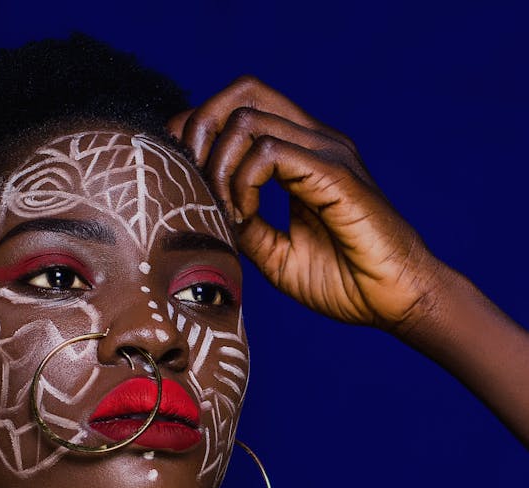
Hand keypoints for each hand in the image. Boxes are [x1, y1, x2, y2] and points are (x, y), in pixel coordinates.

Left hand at [169, 77, 442, 330]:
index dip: (203, 128)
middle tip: (196, 181)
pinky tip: (245, 216)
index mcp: (302, 154)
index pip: (243, 106)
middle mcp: (315, 142)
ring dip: (220, 167)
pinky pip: (269, 152)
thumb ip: (246, 227)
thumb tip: (208, 209)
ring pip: (248, 121)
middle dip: (202, 129)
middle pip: (244, 92)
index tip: (186, 172)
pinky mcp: (335, 173)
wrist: (395, 301)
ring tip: (227, 212)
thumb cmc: (345, 281)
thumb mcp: (277, 254)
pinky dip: (242, 183)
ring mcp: (327, 152)